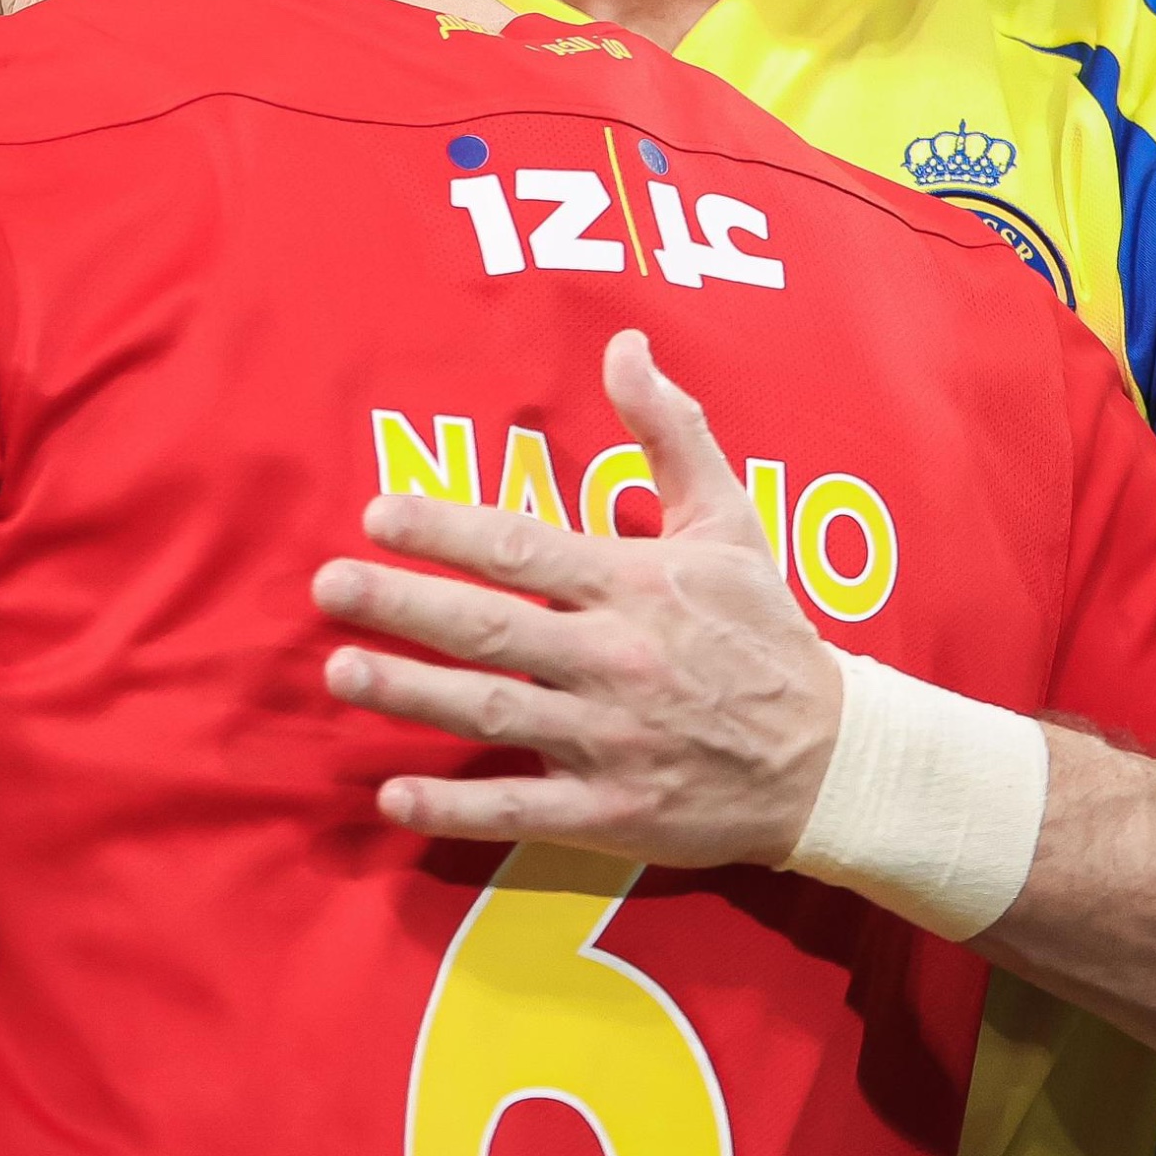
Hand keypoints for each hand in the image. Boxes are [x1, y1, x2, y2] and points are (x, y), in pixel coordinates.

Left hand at [312, 328, 842, 864]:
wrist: (829, 756)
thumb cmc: (765, 629)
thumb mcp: (731, 517)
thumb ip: (671, 429)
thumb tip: (627, 343)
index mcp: (636, 584)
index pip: (524, 548)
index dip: (446, 529)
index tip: (379, 513)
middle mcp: (615, 658)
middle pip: (491, 628)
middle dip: (403, 605)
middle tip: (326, 587)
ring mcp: (610, 739)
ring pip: (493, 713)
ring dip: (411, 694)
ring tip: (340, 672)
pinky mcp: (611, 811)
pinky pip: (521, 809)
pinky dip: (455, 808)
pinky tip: (393, 797)